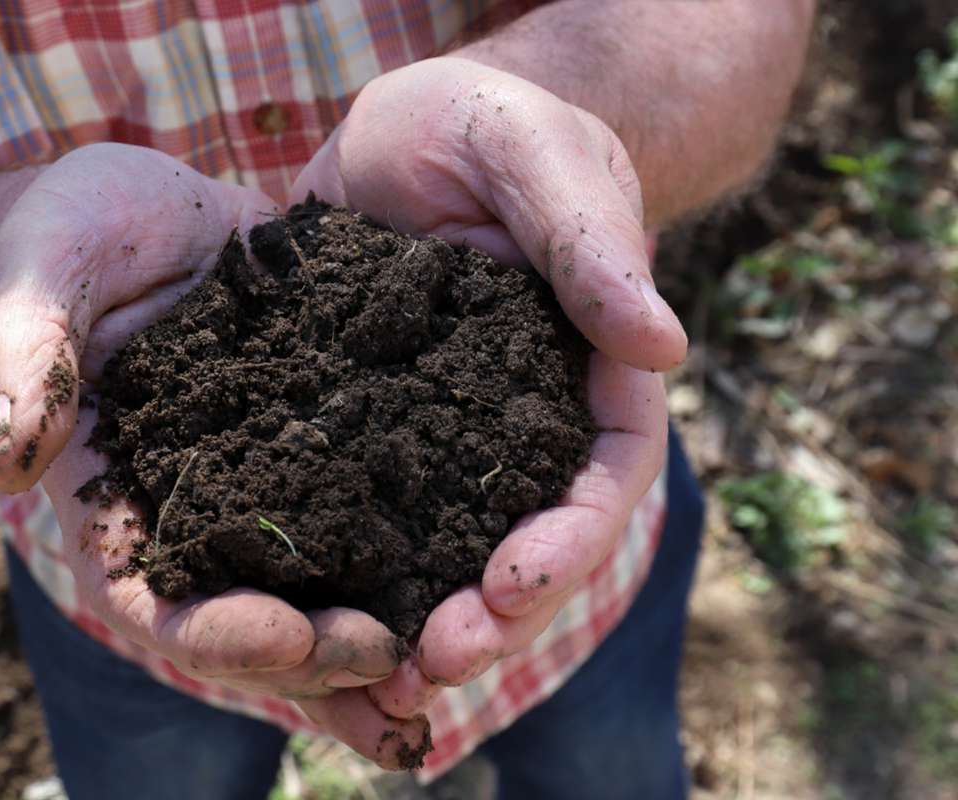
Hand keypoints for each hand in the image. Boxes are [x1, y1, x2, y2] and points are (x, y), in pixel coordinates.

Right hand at [0, 144, 428, 767]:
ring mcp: (274, 485)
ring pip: (327, 590)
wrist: (153, 211)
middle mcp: (203, 514)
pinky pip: (381, 509)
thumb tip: (12, 458)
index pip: (156, 601)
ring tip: (456, 668)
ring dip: (385, 647)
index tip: (289, 635)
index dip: (218, 633)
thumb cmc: (72, 235)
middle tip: (400, 662)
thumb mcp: (42, 272)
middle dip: (323, 657)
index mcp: (122, 501)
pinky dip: (427, 553)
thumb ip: (26, 353)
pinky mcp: (337, 441)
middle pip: (255, 621)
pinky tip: (491, 570)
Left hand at [292, 58, 678, 715]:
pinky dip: (345, 562)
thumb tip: (663, 345)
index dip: (570, 539)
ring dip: (418, 611)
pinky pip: (361, 504)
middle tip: (436, 660)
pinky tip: (300, 605)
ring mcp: (443, 430)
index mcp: (586, 368)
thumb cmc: (492, 125)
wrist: (407, 130)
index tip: (511, 585)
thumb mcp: (538, 157)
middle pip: (528, 535)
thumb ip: (591, 240)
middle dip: (493, 611)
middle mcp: (522, 418)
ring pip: (445, 541)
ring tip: (374, 670)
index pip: (603, 470)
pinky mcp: (367, 425)